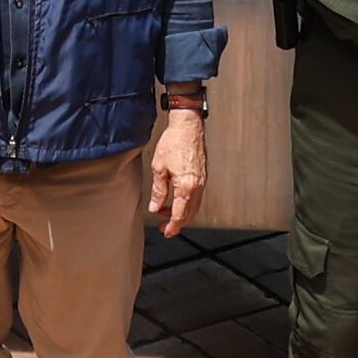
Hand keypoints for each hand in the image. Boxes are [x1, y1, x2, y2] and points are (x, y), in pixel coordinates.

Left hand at [150, 104, 207, 236]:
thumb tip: (155, 206)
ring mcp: (202, 181)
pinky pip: (197, 196)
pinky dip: (187, 202)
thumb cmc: (174, 142)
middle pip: (190, 213)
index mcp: (187, 186)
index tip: (166, 231)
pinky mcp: (202, 175)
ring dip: (182, 212)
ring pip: (194, 206)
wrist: (188, 126)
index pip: (180, 214)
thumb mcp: (159, 168)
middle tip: (165, 226)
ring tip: (167, 212)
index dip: (172, 226)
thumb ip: (158, 190)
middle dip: (177, 222)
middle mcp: (198, 186)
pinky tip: (177, 199)